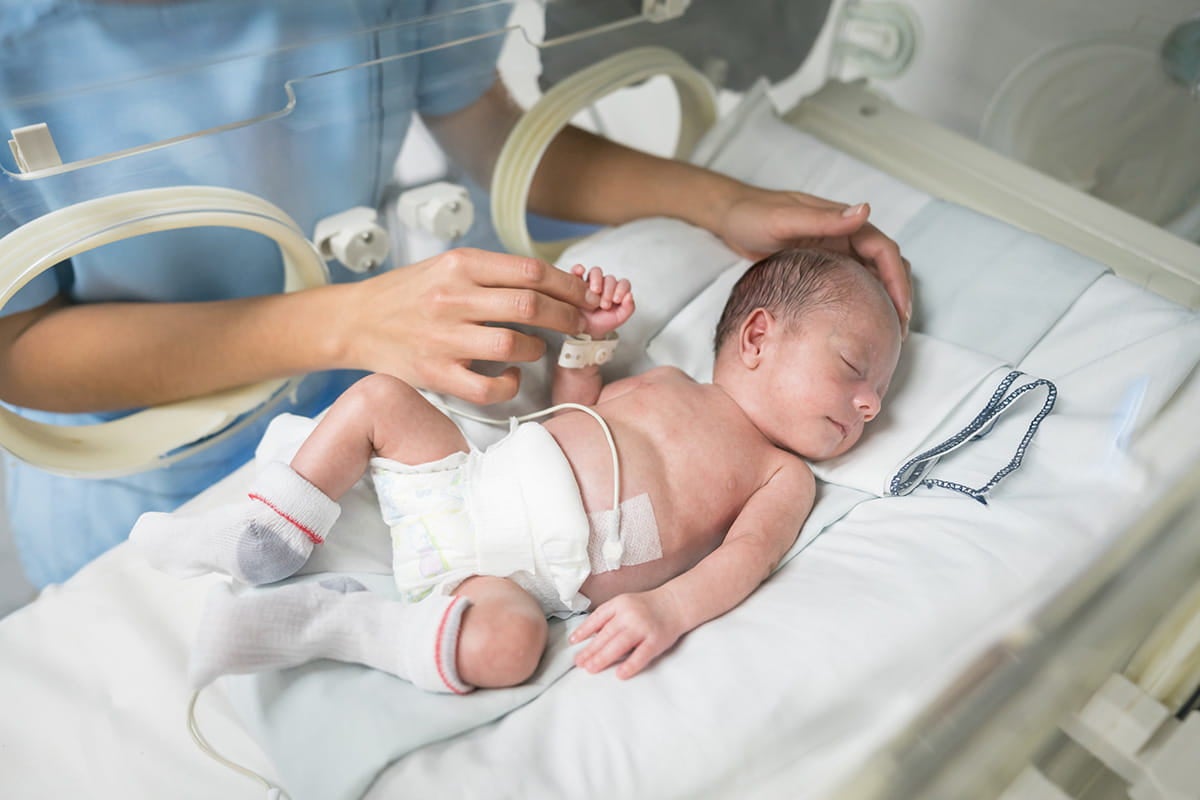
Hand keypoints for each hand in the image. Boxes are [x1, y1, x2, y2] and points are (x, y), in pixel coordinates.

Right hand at [340, 248, 598, 404]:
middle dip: (567, 317)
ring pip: (514, 345)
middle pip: (531, 306)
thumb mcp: (447, 266)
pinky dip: (510, 383)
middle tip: (579, 324)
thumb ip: (494, 274)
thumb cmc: (408, 294)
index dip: (570, 287)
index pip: (531, 272)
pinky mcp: (435, 373)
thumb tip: (553, 285)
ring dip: (537, 349)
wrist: (355, 321)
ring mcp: (443, 338)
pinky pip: (489, 387)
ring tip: (534, 347)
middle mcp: (452, 298)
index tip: (587, 297)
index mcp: (460, 265)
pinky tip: (510, 375)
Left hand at [569, 590, 683, 679]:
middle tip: (578, 662)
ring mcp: (643, 627)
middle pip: (606, 634)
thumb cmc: (646, 607)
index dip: (584, 630)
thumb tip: (588, 634)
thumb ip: (608, 616)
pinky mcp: (656, 640)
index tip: (573, 642)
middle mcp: (629, 614)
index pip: (597, 617)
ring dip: (603, 658)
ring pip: (619, 645)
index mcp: (619, 604)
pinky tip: (620, 674)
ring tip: (590, 668)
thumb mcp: (625, 603)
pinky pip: (641, 655)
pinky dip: (630, 665)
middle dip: (590, 650)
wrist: (675, 603)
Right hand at [570, 265, 635, 337]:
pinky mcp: (577, 282)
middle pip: (610, 278)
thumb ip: (628, 308)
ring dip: (596, 280)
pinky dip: (578, 269)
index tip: (617, 300)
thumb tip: (630, 295)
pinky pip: (577, 271)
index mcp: (617, 291)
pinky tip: (580, 272)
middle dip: (608, 291)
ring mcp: (590, 283)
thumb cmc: (602, 323)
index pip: (623, 283)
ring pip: (596, 272)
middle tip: (604, 305)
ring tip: (594, 292)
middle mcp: (604, 285)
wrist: (585, 330)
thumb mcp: (619, 318)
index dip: (622, 289)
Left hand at [717, 187, 912, 334]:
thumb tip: (866, 211)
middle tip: (897, 332)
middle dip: (897, 296)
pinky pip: (851, 284)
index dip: (897, 280)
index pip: (884, 250)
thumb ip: (824, 218)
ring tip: (884, 334)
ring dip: (883, 301)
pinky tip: (856, 326)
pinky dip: (861, 302)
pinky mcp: (823, 266)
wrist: (731, 220)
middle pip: (885, 266)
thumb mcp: (785, 218)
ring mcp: (835, 252)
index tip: (900, 311)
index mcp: (842, 222)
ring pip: (872, 277)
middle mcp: (844, 236)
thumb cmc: (753, 215)